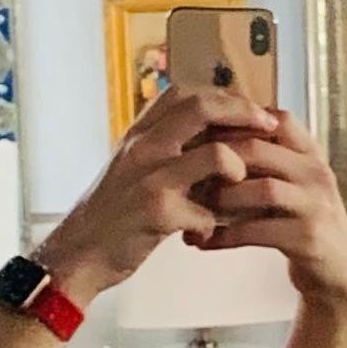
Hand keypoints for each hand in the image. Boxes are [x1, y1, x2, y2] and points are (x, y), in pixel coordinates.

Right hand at [37, 83, 272, 308]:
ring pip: (217, 155)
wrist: (77, 254)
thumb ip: (164, 149)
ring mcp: (150, 179)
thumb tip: (211, 135)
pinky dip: (217, 223)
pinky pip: (209, 211)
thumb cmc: (111, 214)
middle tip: (269, 128)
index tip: (248, 109)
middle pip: (203, 108)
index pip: (185, 93)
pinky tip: (208, 233)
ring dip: (240, 171)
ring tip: (239, 188)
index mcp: (139, 134)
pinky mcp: (157, 214)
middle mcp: (144, 148)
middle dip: (245, 114)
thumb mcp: (132, 169)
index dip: (223, 97)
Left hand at [190, 106, 346, 318]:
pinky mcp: (308, 239)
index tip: (200, 135)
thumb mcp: (290, 183)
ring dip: (220, 199)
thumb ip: (264, 161)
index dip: (235, 121)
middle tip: (185, 173)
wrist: (337, 271)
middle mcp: (316, 173)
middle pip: (258, 149)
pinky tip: (201, 241)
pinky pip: (257, 231)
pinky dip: (224, 236)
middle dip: (216, 160)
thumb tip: (207, 136)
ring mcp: (315, 205)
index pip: (276, 119)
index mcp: (310, 153)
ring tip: (193, 209)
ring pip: (261, 189)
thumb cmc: (300, 221)